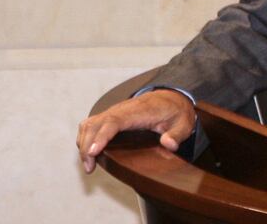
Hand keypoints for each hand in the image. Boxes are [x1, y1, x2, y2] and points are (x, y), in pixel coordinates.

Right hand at [77, 89, 195, 173]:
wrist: (172, 98)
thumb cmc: (175, 112)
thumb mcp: (183, 124)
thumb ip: (177, 134)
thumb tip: (168, 144)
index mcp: (139, 111)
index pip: (114, 122)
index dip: (101, 137)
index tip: (93, 152)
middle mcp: (122, 109)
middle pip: (96, 123)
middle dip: (87, 145)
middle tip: (89, 168)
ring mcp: (114, 112)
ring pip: (90, 123)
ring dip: (83, 143)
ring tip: (88, 165)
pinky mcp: (111, 116)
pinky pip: (91, 124)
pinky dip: (85, 138)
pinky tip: (89, 153)